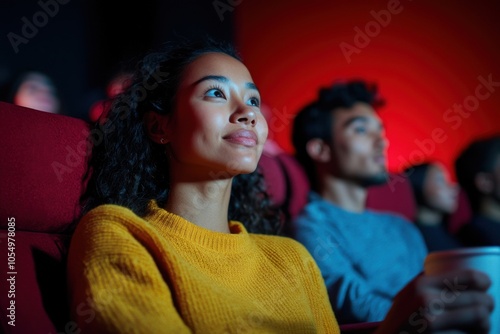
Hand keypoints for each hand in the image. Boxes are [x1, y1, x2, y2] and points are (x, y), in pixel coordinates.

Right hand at [375, 269, 493, 333]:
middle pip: (477, 298)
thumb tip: (453, 273)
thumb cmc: (403, 317)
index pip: (466, 276)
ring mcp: (431, 319)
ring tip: (483, 325)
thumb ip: (427, 283)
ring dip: (487, 322)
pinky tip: (476, 333)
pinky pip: (471, 332)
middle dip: (489, 304)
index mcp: (422, 283)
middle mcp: (426, 298)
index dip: (484, 280)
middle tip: (487, 309)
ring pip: (479, 315)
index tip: (487, 285)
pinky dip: (479, 333)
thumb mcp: (409, 294)